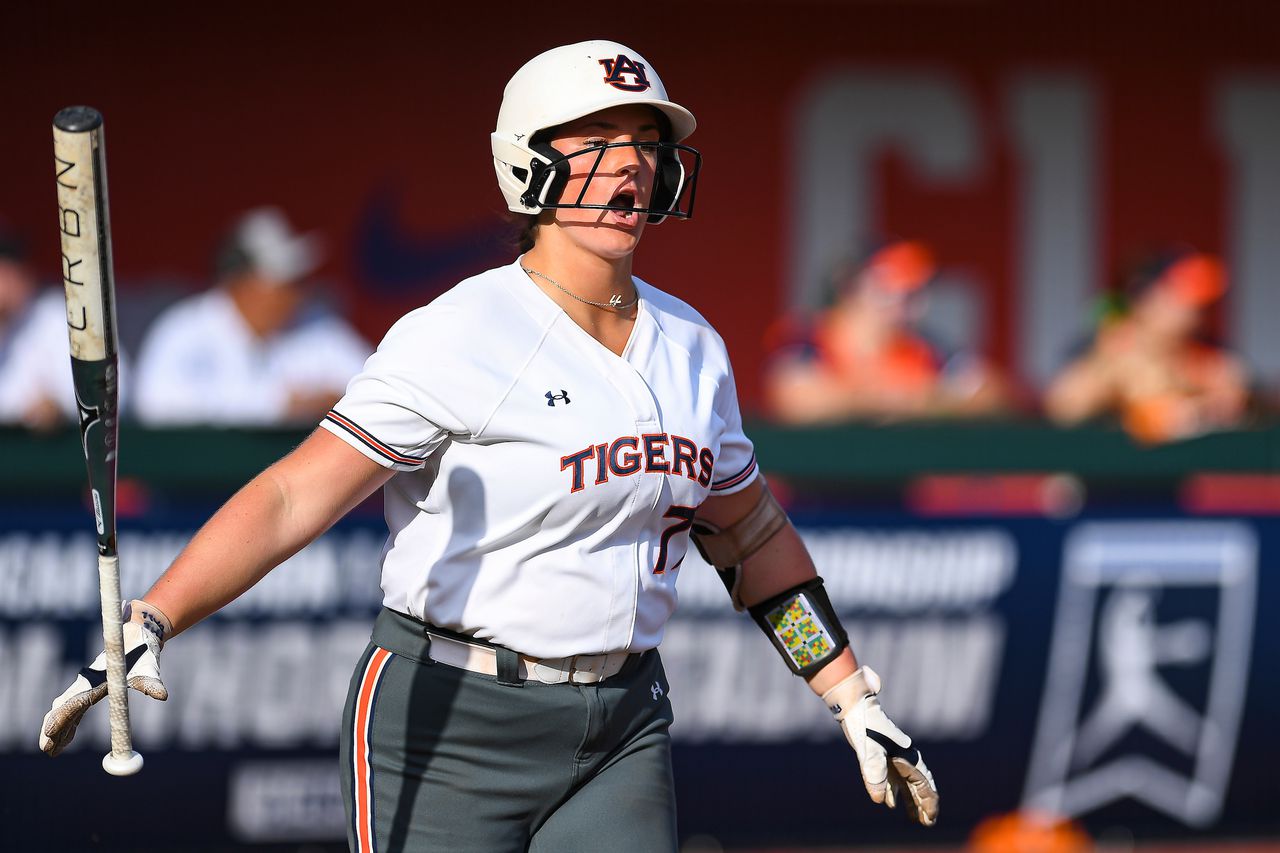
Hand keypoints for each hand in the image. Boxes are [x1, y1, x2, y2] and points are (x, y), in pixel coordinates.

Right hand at [40, 600, 171, 756]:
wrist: (137, 636)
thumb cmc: (143, 653)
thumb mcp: (148, 668)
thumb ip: (151, 682)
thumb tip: (163, 696)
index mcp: (96, 680)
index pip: (74, 702)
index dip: (62, 717)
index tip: (49, 732)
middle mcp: (86, 683)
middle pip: (64, 709)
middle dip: (54, 728)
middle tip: (47, 749)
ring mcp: (85, 686)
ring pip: (65, 710)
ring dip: (58, 729)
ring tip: (51, 750)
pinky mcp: (90, 689)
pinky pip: (74, 710)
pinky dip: (68, 725)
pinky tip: (65, 740)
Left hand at [822, 666, 938, 825]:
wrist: (854, 706)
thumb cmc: (865, 726)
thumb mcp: (869, 750)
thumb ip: (875, 773)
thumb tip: (878, 801)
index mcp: (908, 757)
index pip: (924, 785)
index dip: (928, 803)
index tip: (930, 819)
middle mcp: (904, 758)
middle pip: (918, 786)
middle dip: (923, 805)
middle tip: (927, 823)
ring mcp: (893, 757)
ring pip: (906, 784)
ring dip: (911, 801)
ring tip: (915, 819)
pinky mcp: (881, 756)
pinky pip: (892, 778)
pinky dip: (893, 792)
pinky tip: (890, 804)